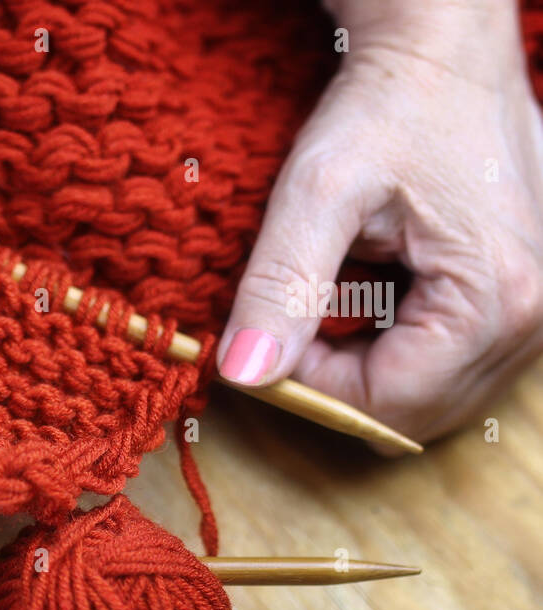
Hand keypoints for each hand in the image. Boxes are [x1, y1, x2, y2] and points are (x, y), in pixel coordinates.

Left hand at [216, 0, 542, 447]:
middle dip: (340, 383)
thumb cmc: (388, 106)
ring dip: (368, 367)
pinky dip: (398, 348)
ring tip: (339, 294)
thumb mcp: (317, 191)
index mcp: (494, 299)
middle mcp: (534, 318)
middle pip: (414, 413)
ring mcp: (538, 312)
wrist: (443, 52)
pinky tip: (375, 293)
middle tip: (298, 317)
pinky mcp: (526, 300)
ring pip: (431, 397)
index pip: (386, 405)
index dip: (312, 388)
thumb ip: (280, 285)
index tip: (269, 336)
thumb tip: (241, 374)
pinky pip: (451, 365)